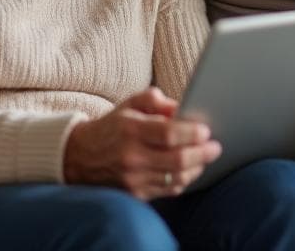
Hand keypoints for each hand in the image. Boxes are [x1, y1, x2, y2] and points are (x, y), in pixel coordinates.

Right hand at [64, 87, 221, 198]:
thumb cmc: (111, 127)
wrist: (79, 157)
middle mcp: (132, 157)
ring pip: (176, 178)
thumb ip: (154, 100)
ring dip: (197, 168)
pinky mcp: (135, 194)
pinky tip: (190, 170)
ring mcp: (133, 179)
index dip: (191, 134)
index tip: (206, 130)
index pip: (168, 134)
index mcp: (131, 130)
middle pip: (177, 160)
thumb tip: (180, 108)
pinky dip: (183, 180)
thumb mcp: (129, 105)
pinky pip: (168, 190)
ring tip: (206, 157)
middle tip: (215, 146)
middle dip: (202, 153)